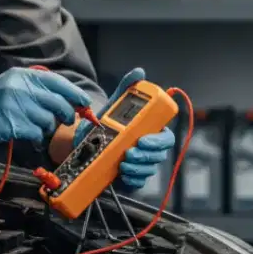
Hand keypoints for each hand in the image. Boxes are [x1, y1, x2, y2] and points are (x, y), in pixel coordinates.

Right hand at [0, 67, 89, 147]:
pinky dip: (35, 137)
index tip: (85, 103)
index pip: (58, 82)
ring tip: (34, 127)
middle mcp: (20, 87)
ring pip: (48, 121)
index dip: (75, 94)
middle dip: (67, 115)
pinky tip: (25, 134)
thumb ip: (34, 88)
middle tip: (65, 121)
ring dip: (46, 128)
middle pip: (58, 103)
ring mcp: (15, 105)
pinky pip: (36, 134)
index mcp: (22, 75)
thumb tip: (66, 100)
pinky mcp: (11, 124)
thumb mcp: (10, 84)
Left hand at [73, 68, 176, 191]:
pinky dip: (133, 180)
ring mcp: (142, 163)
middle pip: (159, 156)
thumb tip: (139, 71)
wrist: (86, 140)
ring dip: (138, 168)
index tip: (142, 139)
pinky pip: (139, 182)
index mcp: (150, 131)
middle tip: (129, 153)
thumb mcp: (114, 103)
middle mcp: (149, 148)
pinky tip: (123, 174)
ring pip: (150, 169)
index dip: (159, 141)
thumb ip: (127, 87)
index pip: (166, 138)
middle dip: (146, 156)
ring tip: (123, 164)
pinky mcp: (132, 176)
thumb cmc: (106, 121)